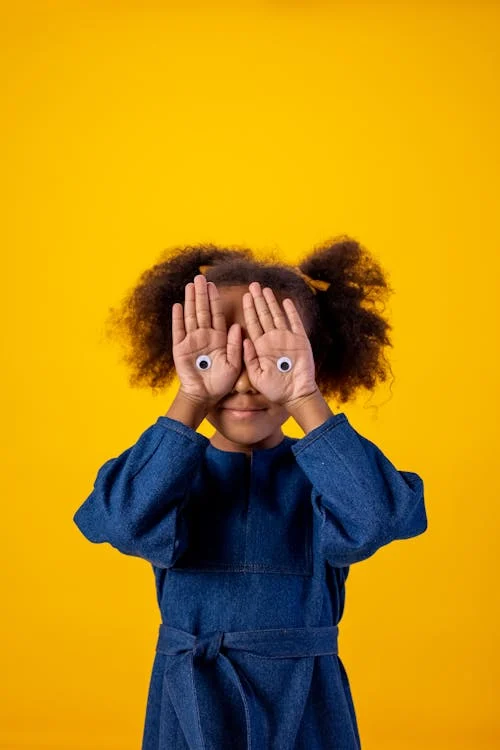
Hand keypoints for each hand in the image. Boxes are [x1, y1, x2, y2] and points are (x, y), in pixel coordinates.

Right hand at [172, 275, 242, 404]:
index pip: (216, 314)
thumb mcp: (234, 364)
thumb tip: (238, 326)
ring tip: (190, 285)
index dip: (215, 299)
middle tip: (200, 277)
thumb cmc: (221, 383)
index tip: (214, 285)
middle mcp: (204, 336)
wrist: (204, 396)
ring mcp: (191, 341)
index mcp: (219, 338)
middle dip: (201, 294)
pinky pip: (178, 330)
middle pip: (202, 310)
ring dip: (190, 301)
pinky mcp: (180, 348)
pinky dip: (178, 318)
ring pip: (190, 316)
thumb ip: (235, 346)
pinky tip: (178, 305)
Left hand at [242, 281, 318, 405]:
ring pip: (278, 316)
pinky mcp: (300, 341)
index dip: (249, 309)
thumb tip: (243, 338)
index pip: (253, 323)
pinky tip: (287, 301)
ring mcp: (287, 339)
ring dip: (272, 302)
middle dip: (258, 300)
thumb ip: (249, 357)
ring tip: (266, 289)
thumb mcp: (256, 375)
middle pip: (263, 315)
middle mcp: (272, 340)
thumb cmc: (274, 389)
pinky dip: (291, 312)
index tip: (245, 296)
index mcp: (260, 347)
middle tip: (253, 285)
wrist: (296, 395)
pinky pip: (295, 323)